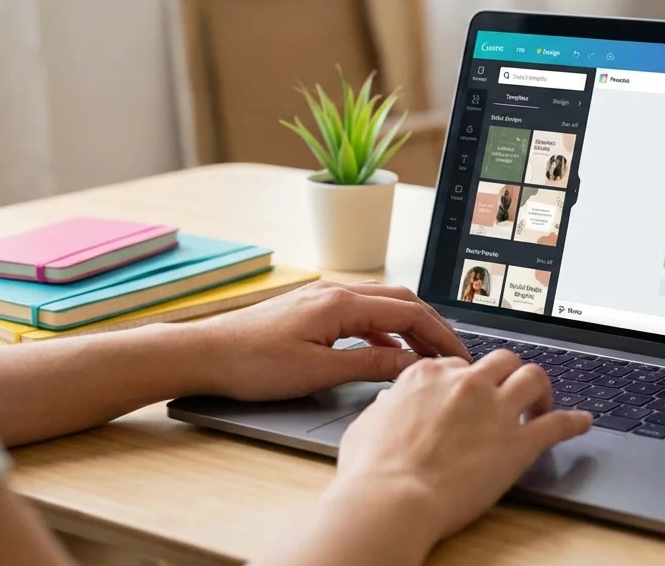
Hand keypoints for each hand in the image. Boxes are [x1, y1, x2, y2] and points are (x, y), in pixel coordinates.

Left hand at [192, 280, 469, 401]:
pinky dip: (383, 331)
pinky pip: (361, 313)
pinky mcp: (311, 308)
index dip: (440, 335)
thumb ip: (371, 366)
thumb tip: (413, 365)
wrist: (204, 354)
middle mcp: (336, 291)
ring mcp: (323, 297)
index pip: (410, 312)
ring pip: (383, 304)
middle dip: (432, 326)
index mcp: (342, 303)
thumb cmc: (253, 364)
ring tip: (427, 356)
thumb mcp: (319, 372)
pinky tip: (386, 354)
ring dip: (409, 327)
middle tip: (453, 355)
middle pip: (402, 301)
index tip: (460, 358)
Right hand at [328, 350, 592, 549]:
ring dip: (540, 390)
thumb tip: (393, 403)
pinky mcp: (518, 443)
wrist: (391, 499)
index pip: (457, 364)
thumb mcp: (368, 423)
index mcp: (429, 375)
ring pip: (534, 377)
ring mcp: (496, 410)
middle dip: (507, 375)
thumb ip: (389, 406)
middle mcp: (467, 383)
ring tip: (542, 404)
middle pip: (501, 362)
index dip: (466, 382)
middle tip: (508, 394)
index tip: (469, 395)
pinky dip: (574, 422)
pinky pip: (558, 424)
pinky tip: (582, 423)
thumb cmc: (372, 470)